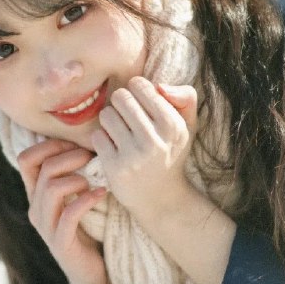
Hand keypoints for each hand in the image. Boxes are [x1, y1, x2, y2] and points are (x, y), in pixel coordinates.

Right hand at [17, 139, 107, 283]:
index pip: (26, 158)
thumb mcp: (76, 198)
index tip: (76, 145)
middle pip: (42, 168)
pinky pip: (69, 214)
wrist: (92, 274)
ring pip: (52, 188)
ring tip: (96, 181)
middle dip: (70, 156)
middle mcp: (36, 209)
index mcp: (36, 195)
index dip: (50, 145)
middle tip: (92, 158)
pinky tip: (102, 194)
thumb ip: (73, 174)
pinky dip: (87, 199)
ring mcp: (46, 227)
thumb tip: (87, 141)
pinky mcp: (61, 243)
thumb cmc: (89, 231)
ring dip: (78, 178)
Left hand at [91, 76, 197, 221]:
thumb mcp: (187, 126)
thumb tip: (160, 86)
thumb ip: (185, 97)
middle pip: (120, 97)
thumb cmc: (171, 153)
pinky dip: (102, 139)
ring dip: (110, 121)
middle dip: (120, 104)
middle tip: (126, 117)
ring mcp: (134, 155)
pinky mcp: (116, 168)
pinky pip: (97, 136)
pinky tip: (113, 148)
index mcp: (173, 125)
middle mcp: (154, 140)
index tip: (140, 105)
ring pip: (106, 115)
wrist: (162, 199)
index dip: (136, 91)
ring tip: (120, 132)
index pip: (140, 85)